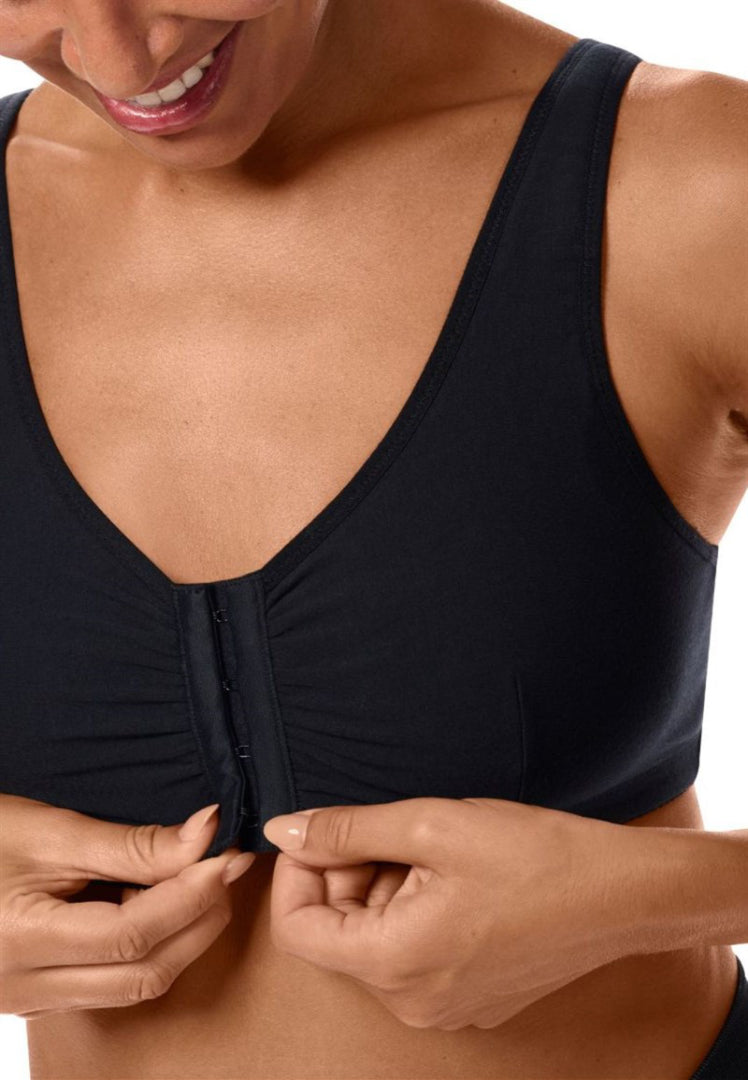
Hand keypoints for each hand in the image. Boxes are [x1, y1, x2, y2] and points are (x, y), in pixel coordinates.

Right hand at [0, 794, 254, 1017]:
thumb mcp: (49, 831)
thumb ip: (131, 843)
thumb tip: (206, 833)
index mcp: (21, 942)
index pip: (131, 935)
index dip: (189, 895)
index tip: (226, 854)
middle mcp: (25, 988)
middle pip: (142, 973)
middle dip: (198, 920)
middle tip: (227, 866)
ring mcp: (30, 1000)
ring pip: (133, 987)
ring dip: (180, 936)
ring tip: (198, 879)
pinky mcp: (37, 995)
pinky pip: (111, 984)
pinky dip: (148, 947)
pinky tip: (156, 903)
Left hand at [263, 797, 632, 1029]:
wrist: (621, 893)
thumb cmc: (534, 856)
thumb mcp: (430, 825)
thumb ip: (346, 829)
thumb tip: (284, 831)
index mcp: (393, 963)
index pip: (296, 929)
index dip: (297, 872)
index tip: (322, 832)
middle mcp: (410, 1002)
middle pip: (336, 934)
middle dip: (348, 874)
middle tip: (395, 831)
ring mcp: (442, 1008)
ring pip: (374, 940)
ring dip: (384, 888)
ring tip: (433, 850)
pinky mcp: (468, 1000)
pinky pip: (411, 955)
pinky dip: (413, 910)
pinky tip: (454, 876)